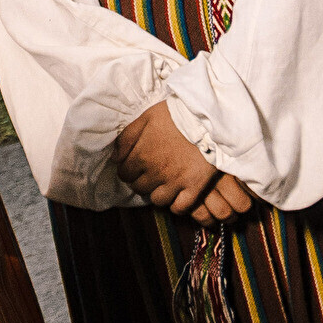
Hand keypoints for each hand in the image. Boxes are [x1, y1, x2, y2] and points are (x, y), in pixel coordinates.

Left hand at [115, 99, 259, 221]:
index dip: (127, 170)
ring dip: (157, 193)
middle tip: (149, 174)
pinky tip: (177, 196)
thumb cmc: (176, 115)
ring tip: (163, 184)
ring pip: (157, 200)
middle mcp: (156, 172)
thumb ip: (127, 138)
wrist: (208, 119)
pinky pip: (179, 208)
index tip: (134, 167)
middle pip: (139, 188)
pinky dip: (176, 205)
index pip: (124, 173)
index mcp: (142, 155)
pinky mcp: (194, 188)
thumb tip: (115, 158)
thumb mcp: (146, 117)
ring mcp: (175, 182)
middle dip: (140, 181)